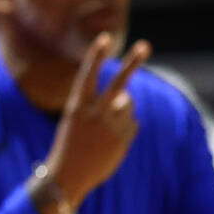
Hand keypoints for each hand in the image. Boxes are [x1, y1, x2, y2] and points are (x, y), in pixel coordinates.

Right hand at [42, 33, 151, 205]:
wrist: (67, 176)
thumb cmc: (70, 145)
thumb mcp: (78, 121)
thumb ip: (101, 106)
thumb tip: (129, 98)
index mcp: (77, 105)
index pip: (88, 74)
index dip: (96, 55)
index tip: (105, 37)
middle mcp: (95, 113)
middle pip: (118, 83)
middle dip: (132, 63)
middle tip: (145, 46)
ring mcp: (111, 126)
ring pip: (128, 104)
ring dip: (123, 109)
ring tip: (107, 125)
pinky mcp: (123, 139)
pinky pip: (132, 124)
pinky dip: (125, 129)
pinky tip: (110, 142)